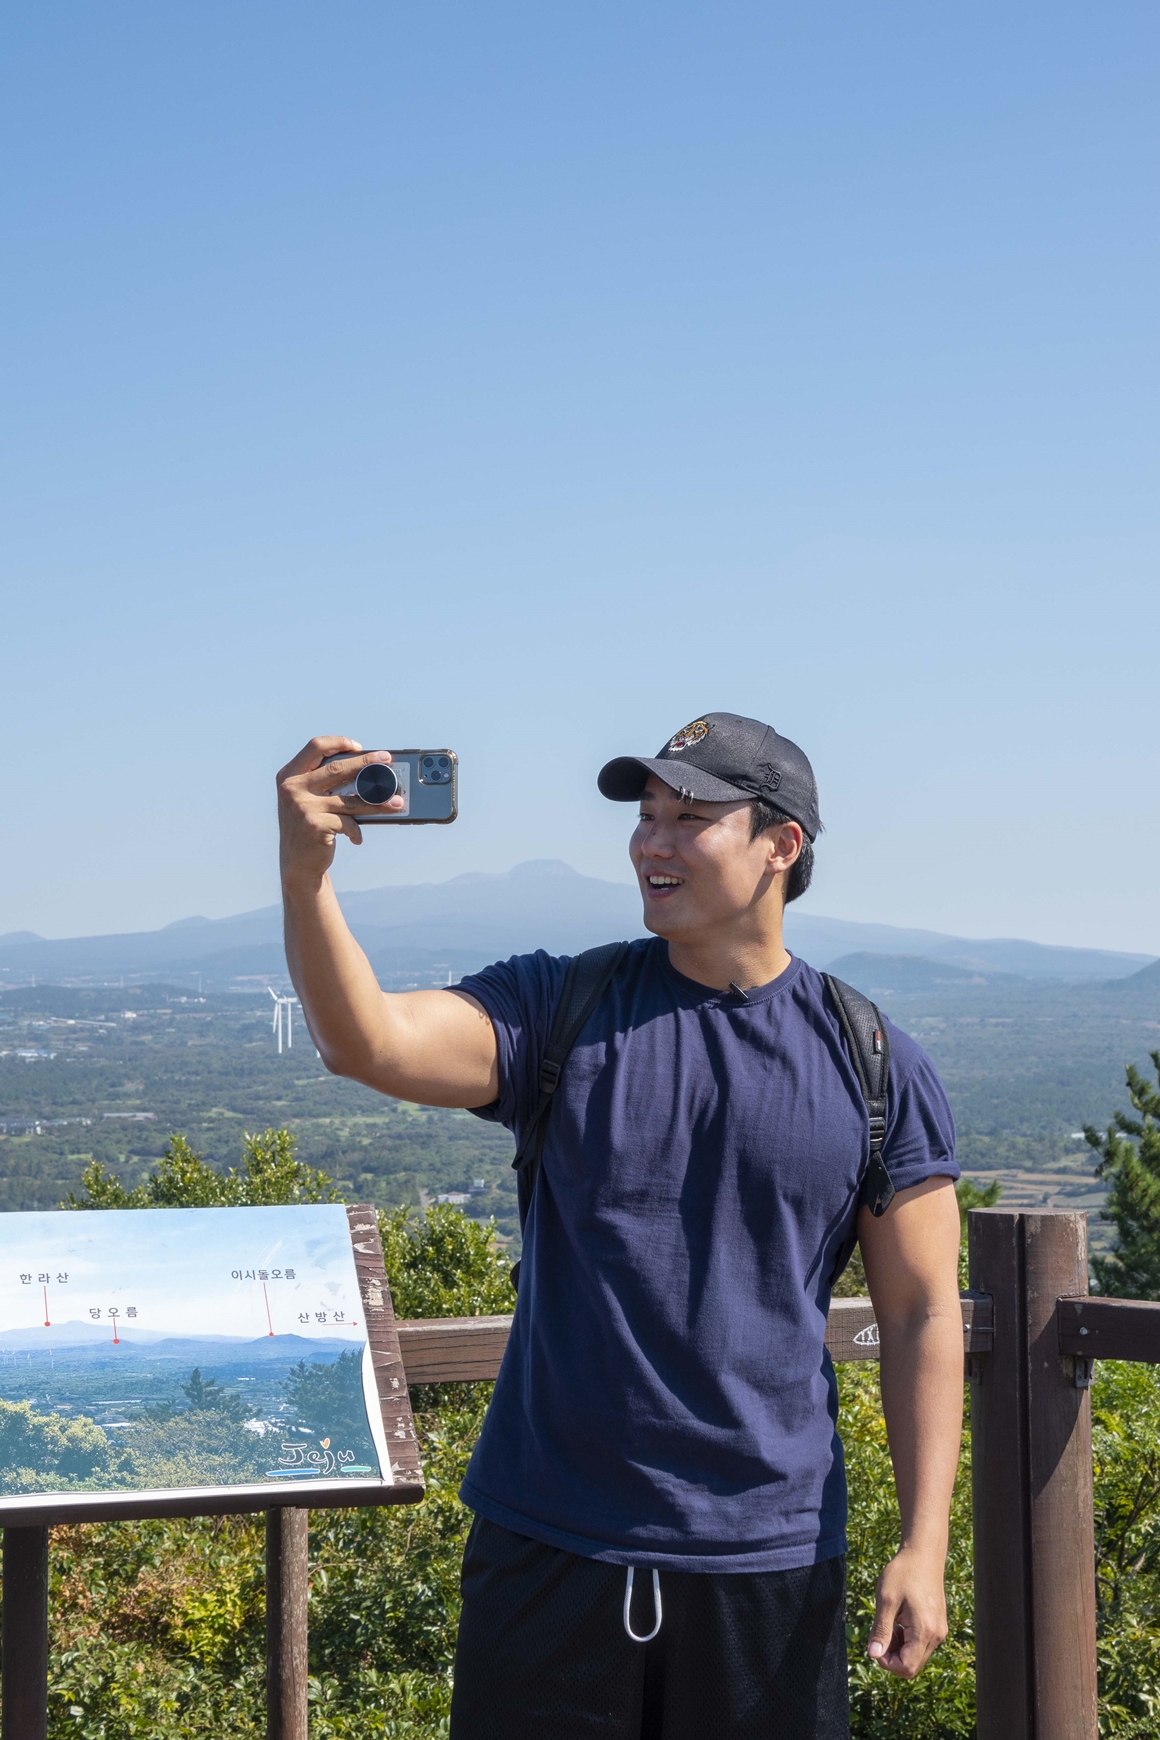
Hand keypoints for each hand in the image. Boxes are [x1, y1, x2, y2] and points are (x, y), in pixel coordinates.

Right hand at [277, 737, 402, 886]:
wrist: (296, 864)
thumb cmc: (308, 827)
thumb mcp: (306, 800)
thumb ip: (323, 782)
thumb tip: (366, 770)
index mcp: (289, 775)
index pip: (315, 746)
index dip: (338, 742)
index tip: (359, 747)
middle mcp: (292, 788)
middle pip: (338, 767)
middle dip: (367, 763)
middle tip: (387, 760)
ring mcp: (303, 807)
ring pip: (350, 799)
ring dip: (378, 802)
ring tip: (396, 803)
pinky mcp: (315, 825)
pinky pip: (348, 822)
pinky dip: (356, 831)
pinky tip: (357, 837)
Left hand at [865, 1546, 947, 1677]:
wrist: (923, 1554)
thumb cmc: (903, 1573)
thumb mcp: (886, 1599)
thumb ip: (881, 1629)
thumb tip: (873, 1655)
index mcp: (924, 1630)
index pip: (906, 1667)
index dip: (886, 1662)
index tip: (875, 1642)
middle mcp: (937, 1635)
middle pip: (912, 1666)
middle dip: (892, 1656)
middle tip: (880, 1632)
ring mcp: (939, 1632)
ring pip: (916, 1657)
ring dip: (899, 1649)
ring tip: (890, 1623)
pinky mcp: (938, 1626)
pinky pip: (921, 1646)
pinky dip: (907, 1641)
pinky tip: (899, 1622)